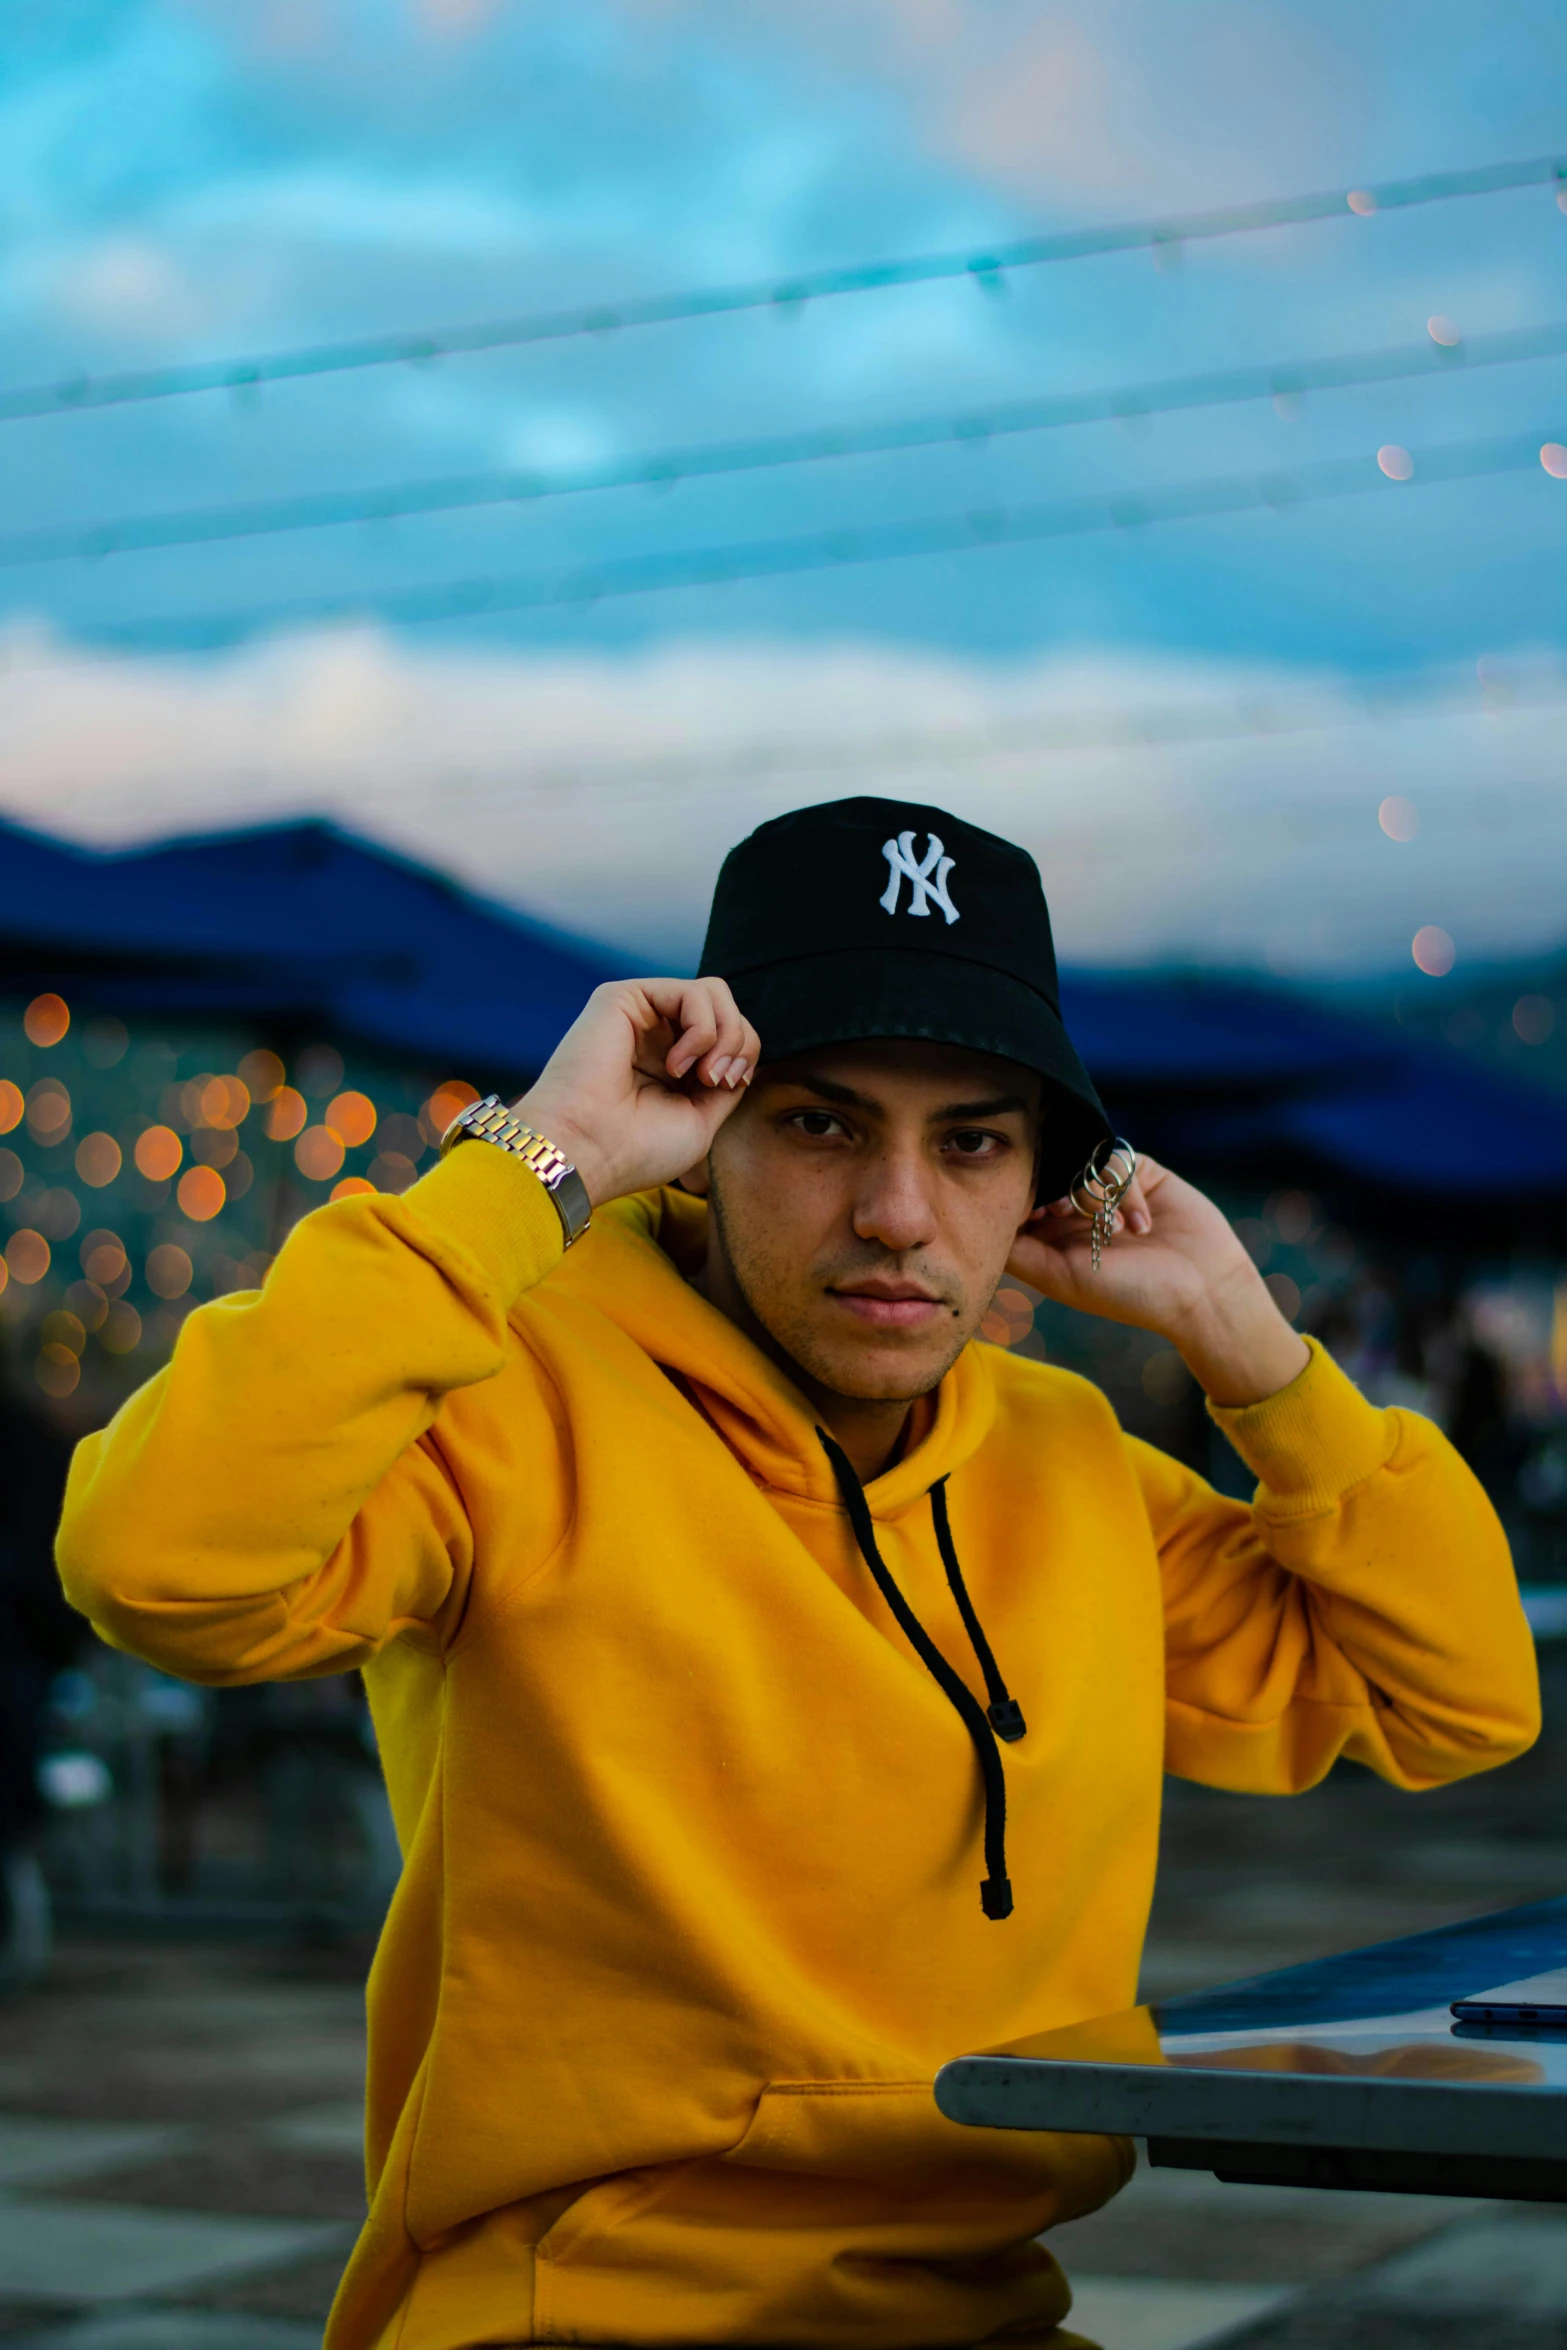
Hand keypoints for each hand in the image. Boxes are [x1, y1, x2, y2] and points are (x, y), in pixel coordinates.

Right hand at [513, 978, 758, 1208]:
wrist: (589, 1152)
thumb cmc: (636, 1149)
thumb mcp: (701, 1120)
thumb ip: (726, 1083)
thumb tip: (740, 1055)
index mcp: (674, 1063)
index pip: (732, 1035)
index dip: (744, 1057)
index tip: (726, 1088)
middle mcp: (657, 1035)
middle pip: (728, 1009)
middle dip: (739, 1044)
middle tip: (714, 1081)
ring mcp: (641, 1015)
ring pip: (715, 993)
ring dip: (724, 1036)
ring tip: (698, 1073)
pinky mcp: (624, 998)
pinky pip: (693, 993)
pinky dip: (701, 1030)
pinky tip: (675, 1065)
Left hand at [1006, 1155, 1309, 1407]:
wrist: (1201, 1290)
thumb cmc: (1128, 1293)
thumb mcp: (1060, 1276)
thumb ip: (1018, 1250)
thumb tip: (982, 1221)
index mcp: (1053, 1236)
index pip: (1020, 1198)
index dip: (1020, 1197)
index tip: (1033, 1214)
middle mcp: (1078, 1210)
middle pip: (1047, 1174)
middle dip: (1055, 1189)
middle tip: (1066, 1212)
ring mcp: (1109, 1190)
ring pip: (1080, 1164)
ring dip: (1094, 1194)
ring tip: (1117, 1231)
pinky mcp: (1140, 1173)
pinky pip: (1117, 1160)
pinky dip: (1124, 1190)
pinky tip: (1142, 1225)